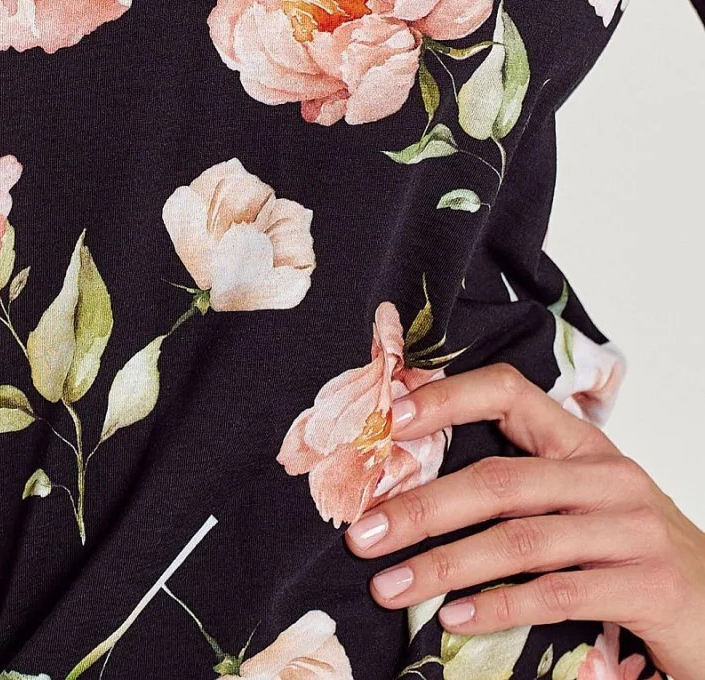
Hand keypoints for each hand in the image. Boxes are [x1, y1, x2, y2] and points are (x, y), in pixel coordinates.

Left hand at [342, 361, 704, 677]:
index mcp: (585, 446)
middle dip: (421, 507)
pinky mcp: (648, 586)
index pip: (510, 393)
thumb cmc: (637, 560)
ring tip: (391, 586)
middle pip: (499, 480)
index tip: (388, 420)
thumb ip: (524, 492)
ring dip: (444, 566)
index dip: (447, 399)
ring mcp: (631, 529)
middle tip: (363, 534)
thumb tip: (416, 488)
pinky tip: (456, 619)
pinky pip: (557, 593)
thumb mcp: (584, 509)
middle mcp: (609, 477)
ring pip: (519, 541)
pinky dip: (500, 607)